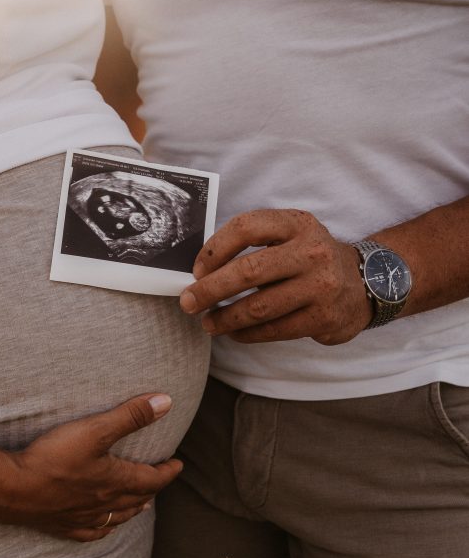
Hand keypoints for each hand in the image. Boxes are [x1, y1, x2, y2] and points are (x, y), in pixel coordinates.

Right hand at [0, 393, 181, 541]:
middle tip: (160, 481)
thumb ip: (131, 416)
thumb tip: (166, 402)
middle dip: (152, 489)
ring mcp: (82, 517)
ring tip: (141, 505)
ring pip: (117, 517)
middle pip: (136, 498)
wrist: (13, 490)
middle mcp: (104, 503)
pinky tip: (103, 528)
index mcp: (116, 481)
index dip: (167, 472)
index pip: (152, 479)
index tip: (177, 465)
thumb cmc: (54, 459)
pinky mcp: (62, 525)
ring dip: (133, 509)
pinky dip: (104, 529)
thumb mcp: (95, 430)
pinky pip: (91, 533)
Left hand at [179, 209, 371, 345]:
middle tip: (189, 302)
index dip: (215, 249)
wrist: (367, 282)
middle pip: (249, 271)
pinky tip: (234, 333)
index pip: (246, 227)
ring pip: (259, 307)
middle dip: (210, 289)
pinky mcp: (323, 317)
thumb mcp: (292, 235)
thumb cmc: (311, 258)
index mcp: (297, 223)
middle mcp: (311, 252)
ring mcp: (320, 286)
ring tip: (208, 323)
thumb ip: (255, 243)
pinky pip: (274, 329)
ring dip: (225, 318)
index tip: (197, 270)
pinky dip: (247, 334)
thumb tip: (203, 272)